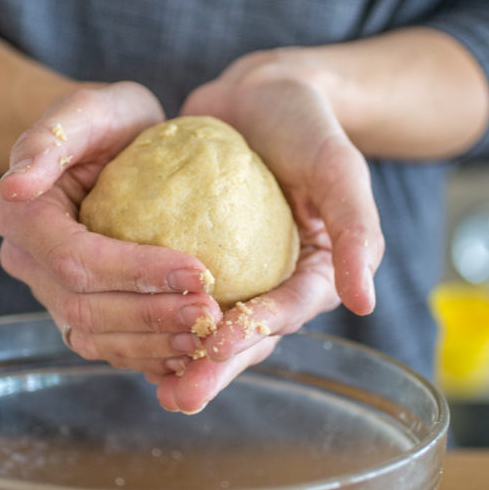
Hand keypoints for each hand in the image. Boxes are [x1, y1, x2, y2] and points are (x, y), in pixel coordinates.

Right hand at [0, 81, 221, 377]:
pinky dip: (150, 355)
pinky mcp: (80, 310)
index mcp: (20, 218)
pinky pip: (110, 345)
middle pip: (85, 308)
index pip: (76, 260)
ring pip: (95, 337)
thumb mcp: (86, 110)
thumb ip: (48, 139)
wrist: (113, 143)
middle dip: (151, 316)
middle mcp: (28, 262)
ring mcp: (51, 292)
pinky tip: (192, 352)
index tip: (199, 271)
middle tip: (212, 313)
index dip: (135, 273)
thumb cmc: (105, 120)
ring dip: (153, 345)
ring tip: (207, 336)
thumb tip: (14, 186)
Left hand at [153, 51, 383, 412]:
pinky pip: (179, 294)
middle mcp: (276, 281)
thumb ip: (353, 229)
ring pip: (209, 324)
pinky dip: (159, 316)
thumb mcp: (338, 167)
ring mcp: (237, 274)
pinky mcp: (200, 258)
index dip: (251, 332)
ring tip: (151, 384)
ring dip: (182, 355)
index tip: (215, 347)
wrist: (261, 92)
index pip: (286, 311)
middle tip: (178, 397)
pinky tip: (126, 335)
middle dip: (213, 368)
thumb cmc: (307, 125)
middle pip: (246, 334)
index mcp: (316, 272)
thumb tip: (362, 301)